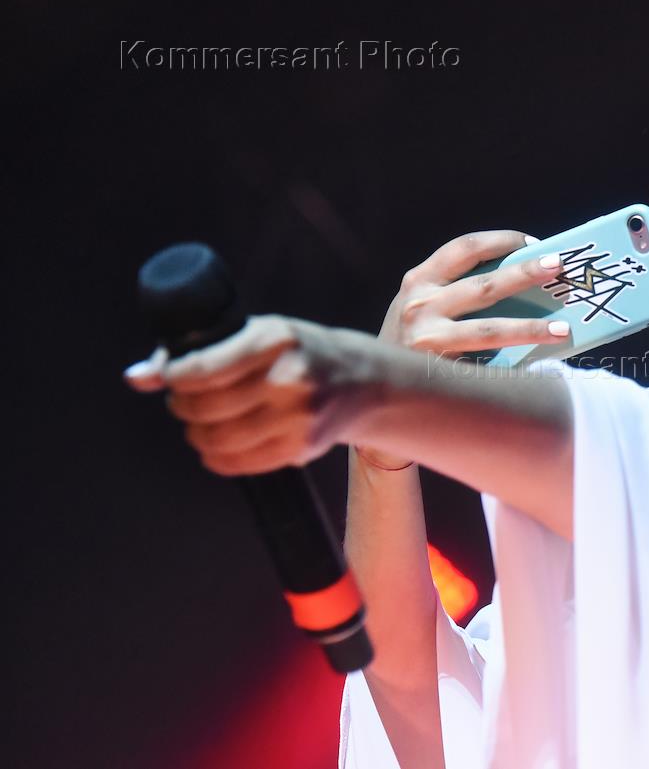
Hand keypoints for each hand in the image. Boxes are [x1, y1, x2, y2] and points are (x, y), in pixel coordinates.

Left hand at [124, 314, 382, 475]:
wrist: (362, 381)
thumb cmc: (298, 352)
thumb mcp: (258, 335)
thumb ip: (200, 353)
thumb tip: (136, 377)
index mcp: (276, 340)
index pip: (203, 368)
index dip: (175, 379)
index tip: (172, 379)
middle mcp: (289, 378)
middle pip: (207, 407)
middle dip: (183, 408)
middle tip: (183, 403)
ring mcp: (298, 416)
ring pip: (219, 439)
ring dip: (197, 435)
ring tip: (198, 426)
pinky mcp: (302, 447)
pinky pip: (241, 462)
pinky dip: (217, 459)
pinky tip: (215, 448)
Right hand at [355, 230, 566, 469]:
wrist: (368, 388)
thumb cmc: (410, 345)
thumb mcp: (422, 308)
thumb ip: (455, 294)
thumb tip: (521, 282)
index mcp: (419, 279)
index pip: (465, 247)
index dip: (502, 241)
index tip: (533, 242)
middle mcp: (419, 302)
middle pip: (485, 284)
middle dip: (525, 273)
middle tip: (559, 266)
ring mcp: (425, 336)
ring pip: (490, 329)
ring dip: (530, 328)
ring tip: (563, 328)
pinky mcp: (433, 368)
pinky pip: (484, 363)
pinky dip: (513, 362)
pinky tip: (541, 364)